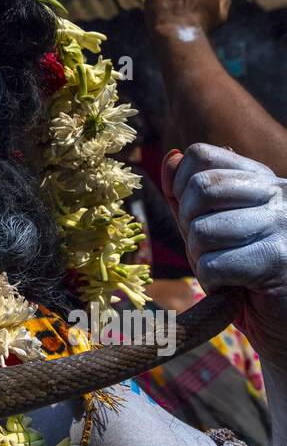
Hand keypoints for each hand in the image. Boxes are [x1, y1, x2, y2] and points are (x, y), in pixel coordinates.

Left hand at [163, 144, 286, 367]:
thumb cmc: (248, 276)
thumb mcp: (215, 230)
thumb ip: (190, 197)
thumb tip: (170, 159)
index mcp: (263, 179)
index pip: (202, 156)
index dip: (180, 186)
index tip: (192, 216)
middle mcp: (278, 193)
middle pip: (199, 188)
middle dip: (188, 225)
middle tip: (208, 251)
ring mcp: (281, 224)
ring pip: (202, 229)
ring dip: (200, 260)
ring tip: (225, 272)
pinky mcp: (277, 260)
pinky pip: (213, 265)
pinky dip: (212, 284)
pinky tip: (234, 290)